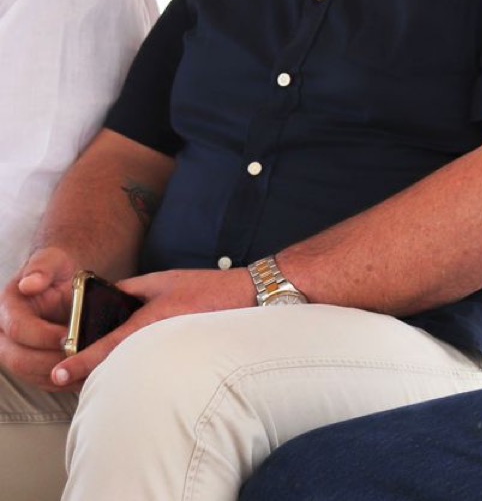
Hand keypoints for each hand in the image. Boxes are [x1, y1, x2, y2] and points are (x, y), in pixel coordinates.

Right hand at [0, 247, 81, 390]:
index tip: (68, 337)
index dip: (42, 336)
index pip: (17, 329)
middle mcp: (3, 333)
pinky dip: (60, 382)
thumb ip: (42, 268)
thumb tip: (30, 284)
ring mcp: (13, 351)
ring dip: (56, 375)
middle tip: (79, 358)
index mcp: (7, 308)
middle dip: (50, 361)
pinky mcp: (27, 364)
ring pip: (27, 374)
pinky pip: (39, 380)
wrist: (58, 282)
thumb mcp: (51, 261)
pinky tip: (81, 376)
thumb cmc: (55, 270)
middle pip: (18, 359)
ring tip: (83, 369)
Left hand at [50, 266, 253, 387]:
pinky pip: (148, 367)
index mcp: (150, 320)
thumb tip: (106, 297)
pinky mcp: (179, 358)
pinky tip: (126, 368)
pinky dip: (133, 369)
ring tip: (92, 375)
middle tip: (68, 377)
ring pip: (130, 369)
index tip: (59, 373)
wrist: (246, 298)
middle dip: (90, 373)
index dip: (80, 361)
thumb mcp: (163, 280)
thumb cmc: (207, 288)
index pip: (107, 345)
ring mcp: (169, 352)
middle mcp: (157, 340)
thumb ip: (131, 288)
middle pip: (115, 365)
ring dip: (111, 373)